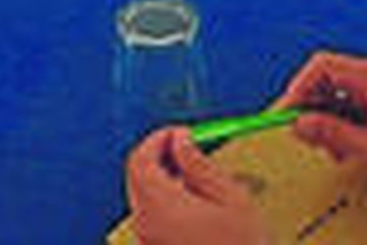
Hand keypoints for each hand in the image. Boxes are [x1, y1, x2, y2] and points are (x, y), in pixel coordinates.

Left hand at [125, 127, 270, 244]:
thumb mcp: (230, 196)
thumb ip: (198, 164)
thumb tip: (180, 140)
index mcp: (162, 207)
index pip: (140, 160)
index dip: (158, 139)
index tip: (182, 132)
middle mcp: (147, 225)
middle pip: (136, 176)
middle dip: (159, 154)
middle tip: (190, 146)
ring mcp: (148, 241)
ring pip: (142, 194)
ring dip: (163, 175)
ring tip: (198, 174)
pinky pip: (150, 214)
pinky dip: (165, 197)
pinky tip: (194, 200)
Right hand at [280, 52, 366, 186]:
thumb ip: (334, 134)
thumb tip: (299, 124)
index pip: (322, 66)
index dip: (296, 89)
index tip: (283, 116)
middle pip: (325, 78)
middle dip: (310, 108)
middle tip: (309, 139)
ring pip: (336, 92)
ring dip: (327, 120)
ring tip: (337, 150)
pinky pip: (350, 102)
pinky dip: (342, 122)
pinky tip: (350, 147)